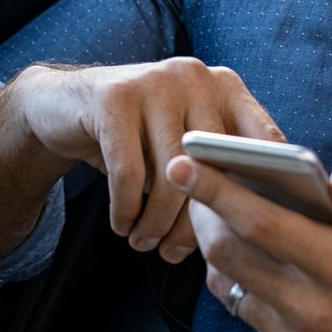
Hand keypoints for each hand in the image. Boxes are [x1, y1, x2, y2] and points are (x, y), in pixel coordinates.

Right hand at [15, 58, 283, 261]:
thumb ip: (219, 167)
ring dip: (157, 223)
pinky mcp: (115, 98)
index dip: (267, 189)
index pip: (265, 139)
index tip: (255, 232)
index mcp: (225, 86)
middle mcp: (196, 76)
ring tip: (145, 244)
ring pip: (171, 174)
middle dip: (197, 221)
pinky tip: (123, 226)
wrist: (64, 104)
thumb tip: (253, 226)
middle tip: (178, 254)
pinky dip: (126, 210)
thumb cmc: (138, 137)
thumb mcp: (182, 142)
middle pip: (214, 166)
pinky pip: (129, 174)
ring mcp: (155, 82)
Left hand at [166, 156, 331, 331]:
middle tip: (191, 185)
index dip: (216, 190)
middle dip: (201, 214)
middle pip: (229, 254)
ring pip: (230, 288)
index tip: (184, 164)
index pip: (260, 221)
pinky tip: (257, 266)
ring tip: (217, 220)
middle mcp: (311, 308)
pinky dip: (245, 288)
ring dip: (218, 252)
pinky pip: (250, 318)